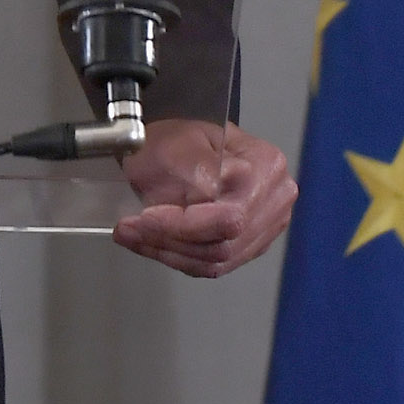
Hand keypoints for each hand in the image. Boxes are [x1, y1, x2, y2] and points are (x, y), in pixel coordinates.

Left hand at [112, 119, 295, 276]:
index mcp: (266, 165)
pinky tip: (153, 244)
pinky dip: (179, 258)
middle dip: (169, 241)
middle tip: (129, 230)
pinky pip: (214, 265)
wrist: (180, 145)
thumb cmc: (180, 137)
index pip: (230, 215)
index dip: (184, 224)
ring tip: (134, 236)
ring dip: (169, 253)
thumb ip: (197, 170)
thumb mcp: (181, 140)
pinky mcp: (249, 244)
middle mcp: (274, 199)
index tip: (145, 217)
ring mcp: (266, 225)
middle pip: (224, 244)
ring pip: (217, 260)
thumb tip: (206, 197)